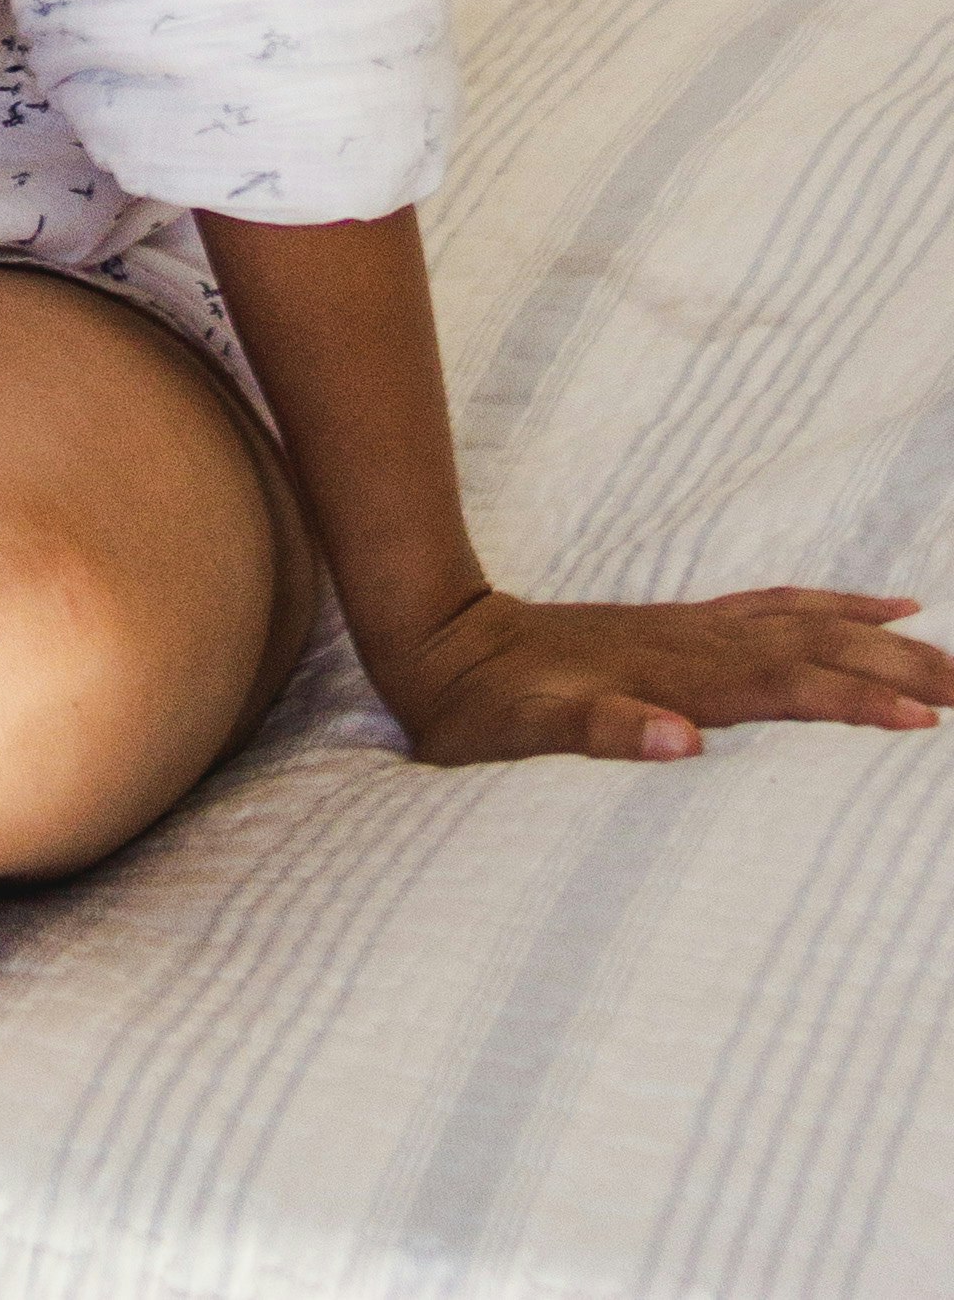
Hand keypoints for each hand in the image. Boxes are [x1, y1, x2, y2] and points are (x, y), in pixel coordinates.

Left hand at [375, 580, 953, 764]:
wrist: (439, 641)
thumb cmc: (484, 709)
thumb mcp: (524, 732)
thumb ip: (598, 730)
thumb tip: (678, 737)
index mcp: (673, 677)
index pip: (784, 686)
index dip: (853, 701)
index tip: (922, 720)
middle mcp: (694, 645)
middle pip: (815, 649)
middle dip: (898, 669)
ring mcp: (693, 629)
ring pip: (809, 625)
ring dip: (882, 640)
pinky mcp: (684, 627)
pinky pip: (779, 607)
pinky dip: (834, 606)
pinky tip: (875, 607)